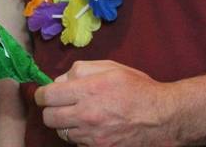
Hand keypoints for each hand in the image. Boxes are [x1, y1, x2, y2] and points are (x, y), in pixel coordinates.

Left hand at [34, 60, 177, 145]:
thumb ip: (80, 70)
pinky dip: (80, 137)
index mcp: (87, 90)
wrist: (163, 118)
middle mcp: (86, 115)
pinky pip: (78, 144)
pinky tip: (92, 128)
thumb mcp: (110, 67)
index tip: (44, 94)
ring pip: (62, 133)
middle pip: (48, 118)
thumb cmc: (138, 89)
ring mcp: (92, 136)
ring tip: (80, 116)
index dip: (41, 95)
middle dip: (51, 110)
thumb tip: (60, 80)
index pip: (46, 97)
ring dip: (66, 124)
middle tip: (61, 105)